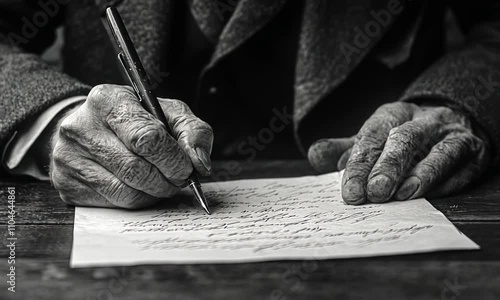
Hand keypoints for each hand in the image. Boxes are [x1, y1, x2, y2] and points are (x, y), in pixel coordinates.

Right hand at [50, 84, 212, 208]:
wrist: (85, 128)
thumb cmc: (133, 120)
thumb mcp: (166, 112)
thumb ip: (192, 131)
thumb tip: (200, 163)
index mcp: (108, 100)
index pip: (147, 138)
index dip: (174, 159)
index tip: (188, 168)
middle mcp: (82, 128)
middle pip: (137, 169)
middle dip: (168, 180)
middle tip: (179, 179)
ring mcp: (70, 159)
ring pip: (127, 192)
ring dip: (155, 194)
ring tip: (162, 182)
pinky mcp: (68, 185)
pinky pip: (114, 204)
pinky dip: (138, 201)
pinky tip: (141, 188)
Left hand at [308, 102, 490, 203]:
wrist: (450, 121)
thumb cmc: (402, 138)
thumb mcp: (371, 139)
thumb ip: (343, 150)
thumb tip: (314, 155)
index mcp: (391, 115)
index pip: (371, 137)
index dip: (359, 164)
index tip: (350, 192)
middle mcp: (421, 120)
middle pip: (403, 140)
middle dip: (387, 167)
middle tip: (373, 194)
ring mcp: (450, 133)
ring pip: (437, 151)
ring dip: (420, 174)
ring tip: (403, 195)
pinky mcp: (473, 149)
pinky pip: (460, 164)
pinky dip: (446, 181)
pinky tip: (431, 195)